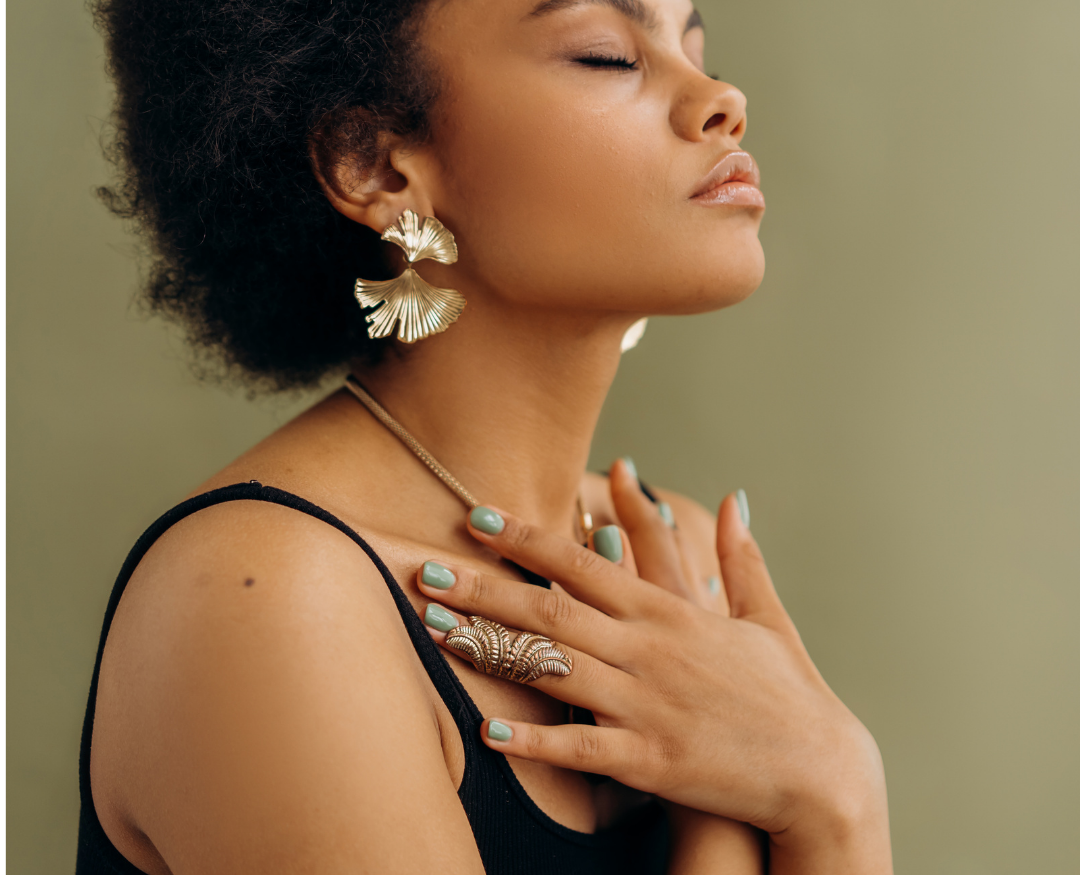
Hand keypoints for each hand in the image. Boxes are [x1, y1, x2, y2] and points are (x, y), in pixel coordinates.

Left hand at [417, 492, 891, 873]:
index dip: (528, 538)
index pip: (584, 562)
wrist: (821, 774)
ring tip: (438, 630)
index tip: (479, 518)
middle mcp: (650, 649)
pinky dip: (535, 739)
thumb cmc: (789, 694)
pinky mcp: (650, 760)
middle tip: (427, 569)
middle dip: (484, 587)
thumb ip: (742, 557)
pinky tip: (489, 728)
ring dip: (491, 647)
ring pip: (553, 667)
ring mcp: (647, 704)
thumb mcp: (765, 617)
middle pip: (551, 608)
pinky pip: (580, 747)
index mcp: (671, 611)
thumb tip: (736, 499)